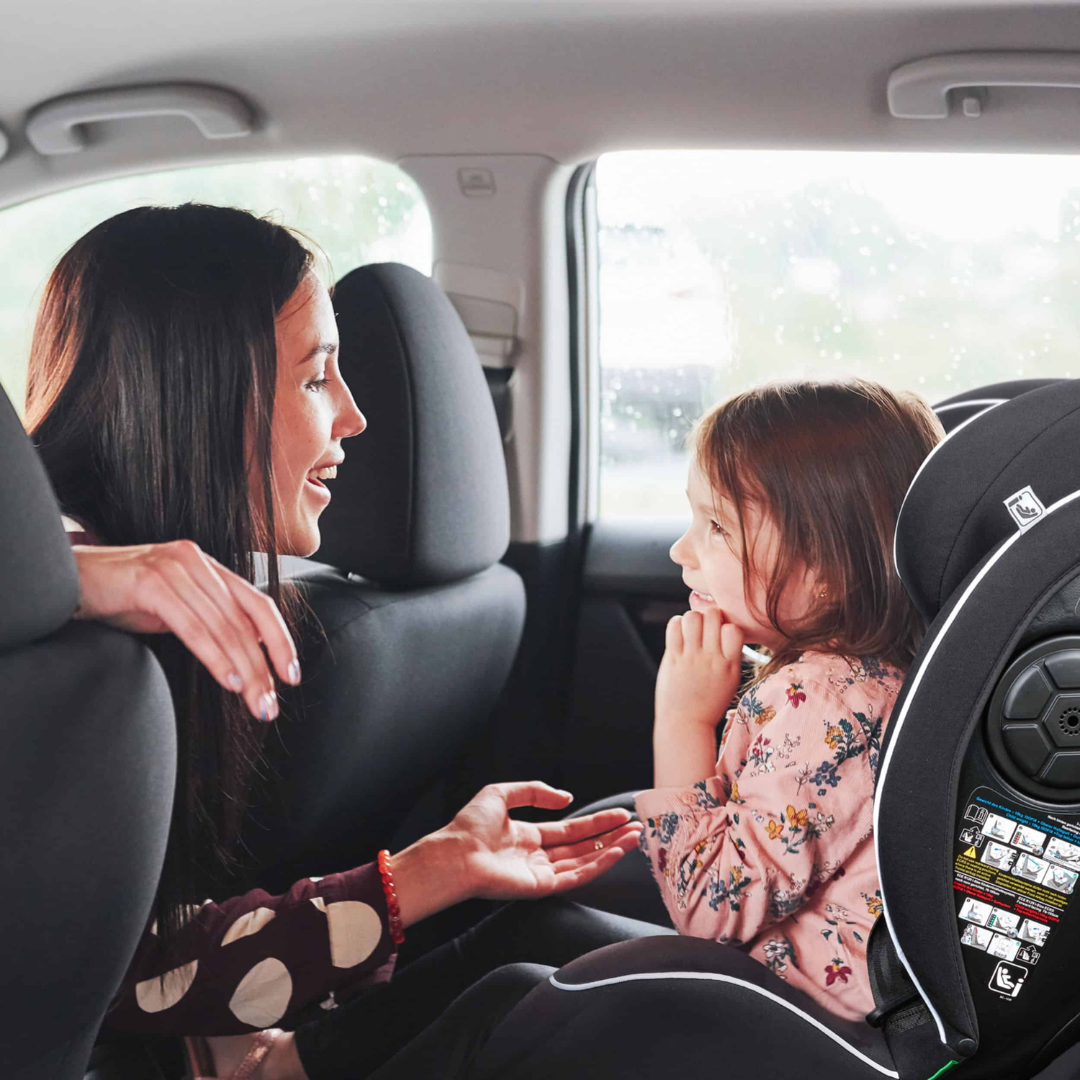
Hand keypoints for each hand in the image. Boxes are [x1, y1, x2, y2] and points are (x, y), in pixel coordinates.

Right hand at [71, 541, 299, 719]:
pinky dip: (215, 656)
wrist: (63, 581)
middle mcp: (195, 560)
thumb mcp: (170, 608)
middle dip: (263, 666)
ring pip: (223, 626)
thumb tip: (244, 651)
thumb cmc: (114, 598)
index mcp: (206, 566)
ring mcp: (174, 567)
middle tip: (270, 704)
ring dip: (244, 670)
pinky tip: (228, 680)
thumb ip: (205, 619)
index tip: (290, 673)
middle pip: (244, 620)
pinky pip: (193, 626)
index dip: (279, 639)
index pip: (257, 603)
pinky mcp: (151, 582)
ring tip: (255, 701)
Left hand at [391, 782, 643, 925]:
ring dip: (611, 851)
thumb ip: (535, 791)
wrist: (454, 854)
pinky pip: (576, 876)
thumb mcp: (502, 793)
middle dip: (610, 837)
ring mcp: (541, 874)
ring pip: (584, 862)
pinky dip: (599, 865)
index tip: (619, 815)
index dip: (595, 823)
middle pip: (582, 847)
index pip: (569, 831)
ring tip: (634, 838)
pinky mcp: (542, 887)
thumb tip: (567, 799)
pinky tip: (616, 853)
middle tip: (635, 827)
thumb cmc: (469, 825)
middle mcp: (537, 857)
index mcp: (527, 837)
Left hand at [655, 607, 743, 731]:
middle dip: (709, 616)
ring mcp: (691, 658)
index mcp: (730, 666)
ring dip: (692, 618)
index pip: (734, 629)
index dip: (727, 625)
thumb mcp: (730, 681)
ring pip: (693, 617)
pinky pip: (674, 626)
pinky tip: (678, 634)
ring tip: (691, 630)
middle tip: (704, 628)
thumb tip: (724, 629)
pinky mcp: (673, 658)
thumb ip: (729, 656)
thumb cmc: (708, 703)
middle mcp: (712, 660)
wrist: (685, 724)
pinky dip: (676, 624)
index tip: (720, 632)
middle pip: (713, 616)